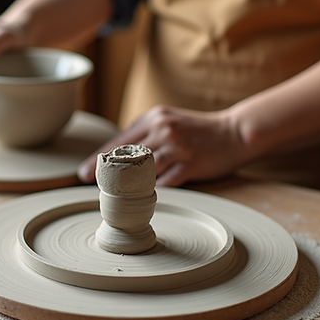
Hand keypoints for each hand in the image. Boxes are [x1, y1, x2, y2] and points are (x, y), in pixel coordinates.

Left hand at [78, 106, 247, 187]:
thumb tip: (119, 156)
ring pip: (143, 169)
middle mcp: (163, 129)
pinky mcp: (191, 163)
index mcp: (154, 118)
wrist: (236, 131)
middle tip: (90, 187)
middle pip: (125, 155)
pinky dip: (153, 192)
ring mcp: (177, 146)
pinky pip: (166, 181)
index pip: (119, 141)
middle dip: (105, 173)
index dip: (98, 158)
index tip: (83, 172)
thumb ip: (147, 135)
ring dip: (126, 185)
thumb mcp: (169, 122)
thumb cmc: (199, 131)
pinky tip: (143, 201)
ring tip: (113, 198)